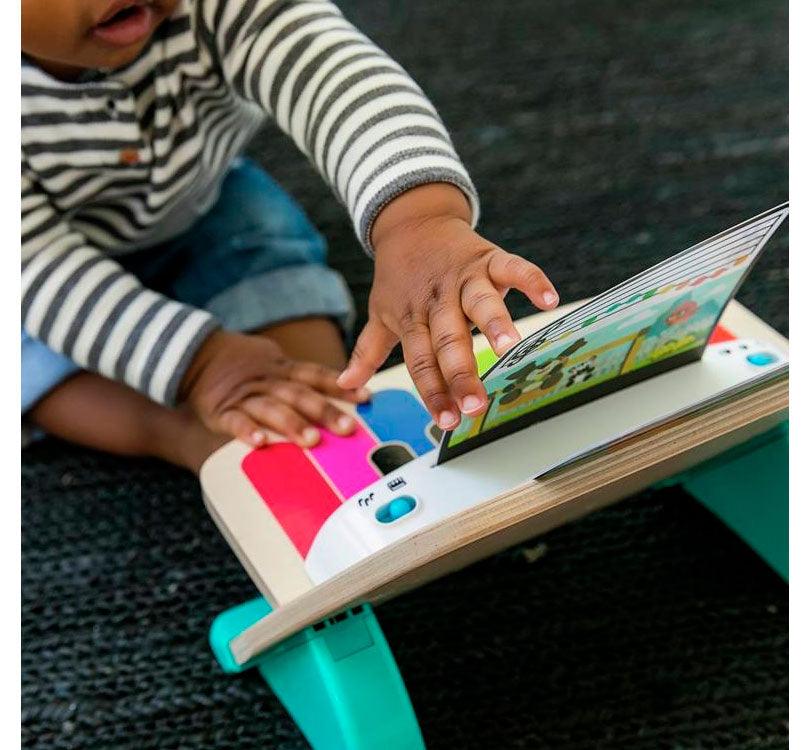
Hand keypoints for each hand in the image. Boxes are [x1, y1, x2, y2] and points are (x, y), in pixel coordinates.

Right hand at [179, 330, 370, 446]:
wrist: (197, 356)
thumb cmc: (245, 366)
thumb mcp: (275, 363)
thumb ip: (303, 379)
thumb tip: (346, 390)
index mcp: (284, 369)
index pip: (317, 375)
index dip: (341, 386)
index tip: (366, 397)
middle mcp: (269, 381)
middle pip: (299, 394)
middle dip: (324, 411)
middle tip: (346, 428)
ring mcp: (245, 396)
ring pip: (271, 408)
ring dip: (292, 423)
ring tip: (311, 440)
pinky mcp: (221, 411)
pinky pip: (235, 421)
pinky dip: (247, 431)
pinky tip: (261, 443)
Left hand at [337, 184, 557, 430]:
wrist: (411, 221)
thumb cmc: (399, 276)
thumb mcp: (380, 312)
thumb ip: (367, 351)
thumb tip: (345, 385)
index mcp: (412, 318)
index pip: (421, 362)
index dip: (433, 392)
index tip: (447, 421)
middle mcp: (438, 301)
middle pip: (450, 341)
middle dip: (462, 374)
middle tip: (476, 405)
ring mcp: (464, 277)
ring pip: (480, 303)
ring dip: (495, 323)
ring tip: (510, 347)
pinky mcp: (488, 257)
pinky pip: (513, 267)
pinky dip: (532, 280)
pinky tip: (548, 299)